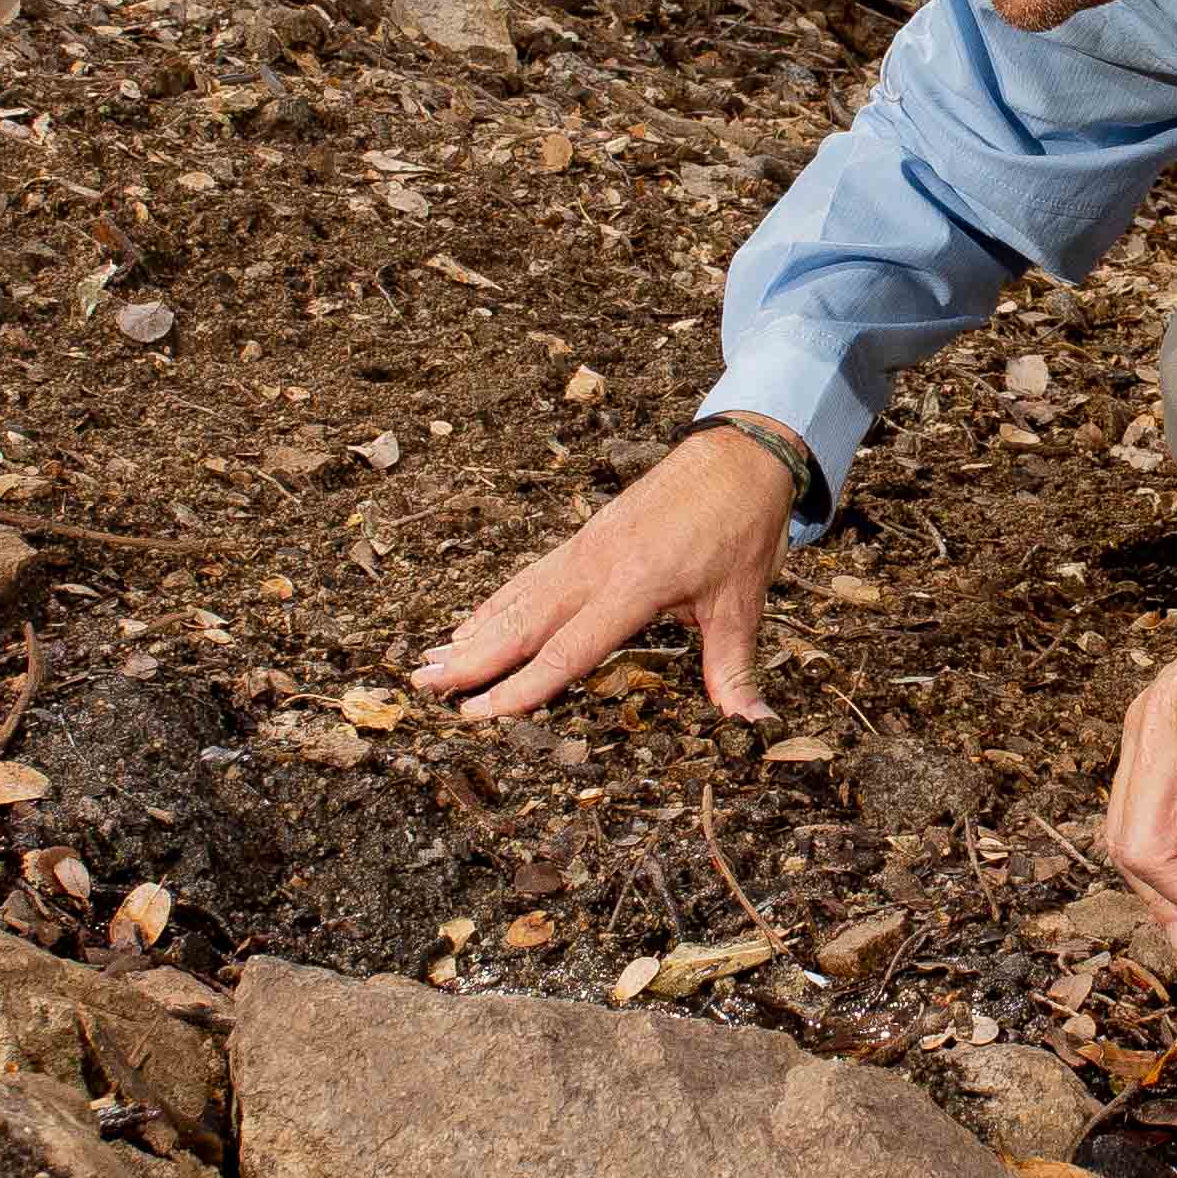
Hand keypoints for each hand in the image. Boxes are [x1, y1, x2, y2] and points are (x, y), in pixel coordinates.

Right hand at [413, 422, 797, 724]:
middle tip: (422, 685)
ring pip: (517, 597)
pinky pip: (530, 576)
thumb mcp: (742, 602)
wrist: (737, 455)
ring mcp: (585, 549)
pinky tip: (472, 622)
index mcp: (633, 586)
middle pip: (522, 622)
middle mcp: (596, 566)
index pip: (566, 650)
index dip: (521, 688)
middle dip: (471, 659)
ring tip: (428, 660)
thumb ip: (734, 667)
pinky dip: (497, 602)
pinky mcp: (585, 538)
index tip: (479, 714)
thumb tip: (754, 723)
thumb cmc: (740, 527)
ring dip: (473, 631)